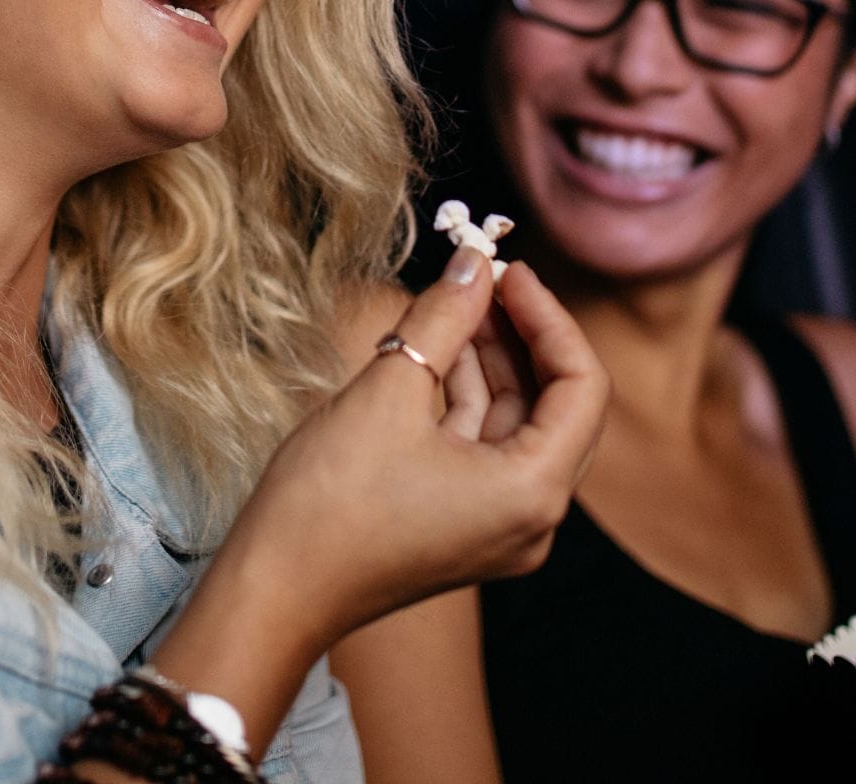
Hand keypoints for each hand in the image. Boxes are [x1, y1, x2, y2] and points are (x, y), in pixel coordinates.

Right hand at [151, 247, 607, 749]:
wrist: (273, 593)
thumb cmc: (327, 505)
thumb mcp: (388, 391)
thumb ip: (443, 319)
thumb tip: (474, 261)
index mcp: (533, 492)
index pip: (582, 386)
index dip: (550, 317)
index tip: (511, 272)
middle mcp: (533, 520)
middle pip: (557, 407)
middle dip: (522, 336)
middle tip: (484, 277)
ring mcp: (499, 528)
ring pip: (517, 426)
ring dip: (491, 362)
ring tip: (454, 301)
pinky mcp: (464, 527)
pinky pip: (484, 451)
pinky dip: (467, 399)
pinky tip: (437, 350)